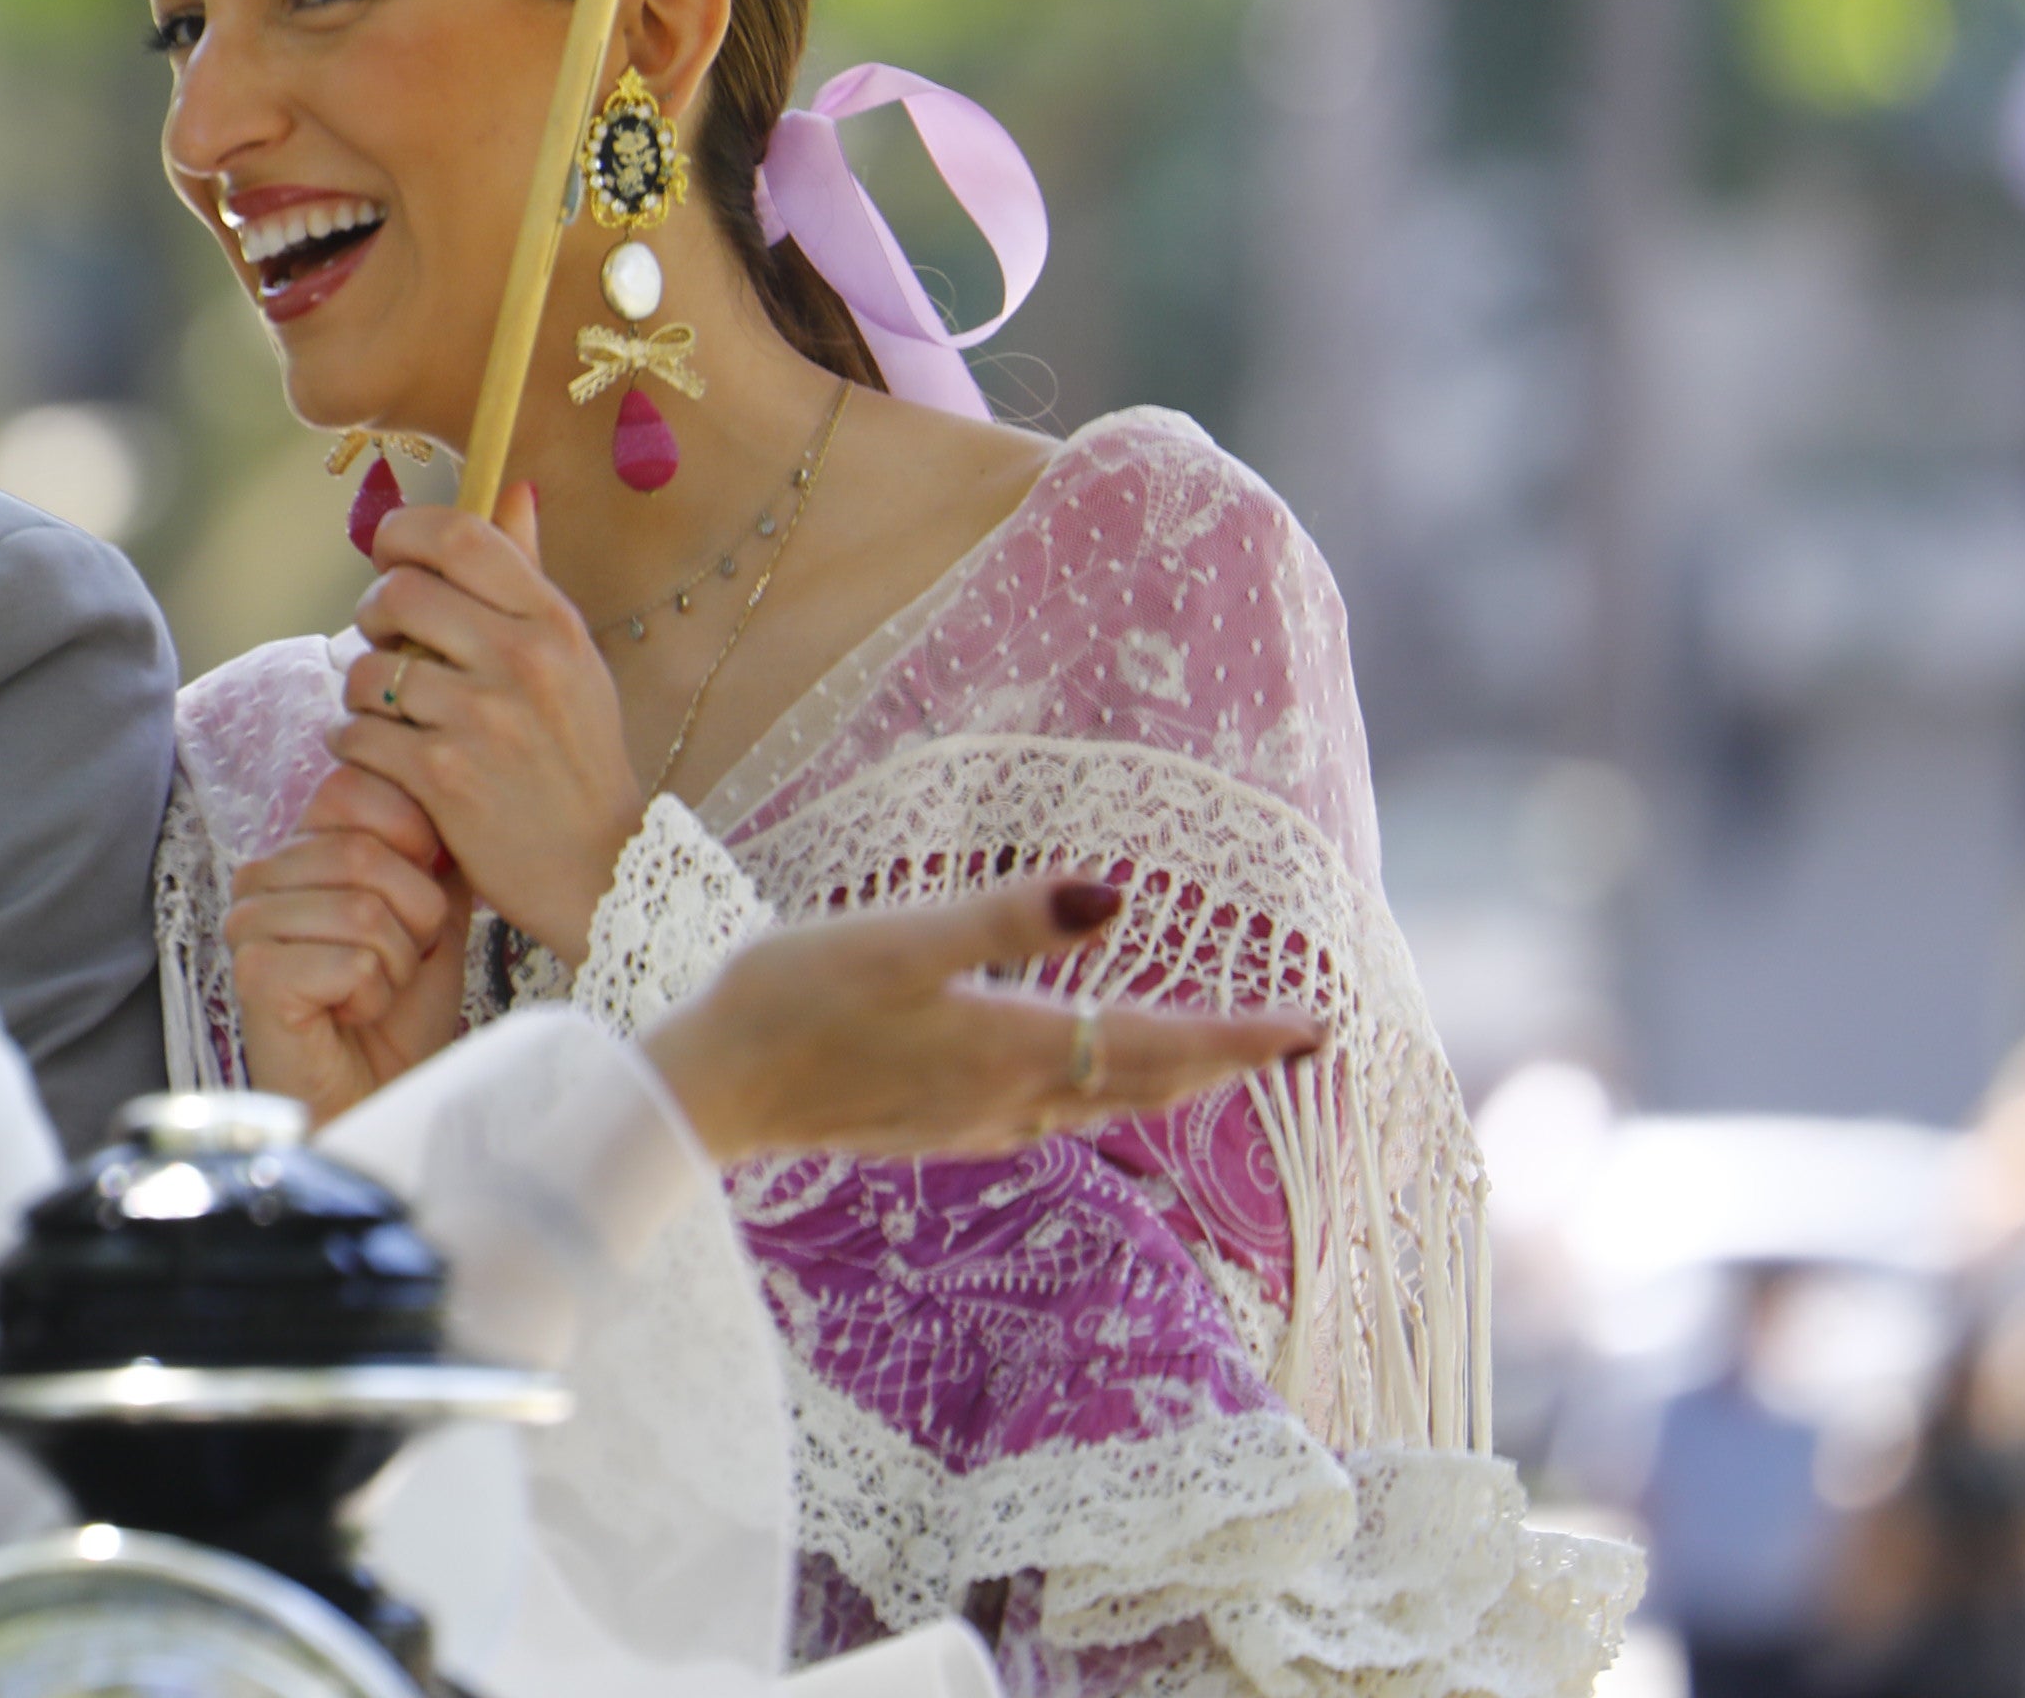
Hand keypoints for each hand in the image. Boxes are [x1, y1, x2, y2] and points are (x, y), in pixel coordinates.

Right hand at [223, 764, 472, 1123]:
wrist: (378, 1100)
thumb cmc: (399, 1016)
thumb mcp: (435, 920)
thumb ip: (437, 855)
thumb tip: (448, 799)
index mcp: (302, 851)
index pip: (350, 787)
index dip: (410, 832)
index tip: (423, 887)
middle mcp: (263, 876)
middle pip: (368, 852)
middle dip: (416, 918)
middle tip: (398, 961)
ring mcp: (250, 923)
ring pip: (364, 909)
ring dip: (396, 964)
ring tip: (374, 991)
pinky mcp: (253, 973)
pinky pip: (350, 959)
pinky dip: (372, 996)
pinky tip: (349, 1015)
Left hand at [331, 487, 648, 958]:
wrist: (597, 872)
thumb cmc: (576, 759)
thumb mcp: (573, 661)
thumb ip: (528, 578)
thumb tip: (512, 488)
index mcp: (554, 623)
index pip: (461, 535)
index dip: (405, 531)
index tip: (390, 551)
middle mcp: (521, 660)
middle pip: (398, 592)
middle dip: (373, 613)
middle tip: (384, 639)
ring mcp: (480, 718)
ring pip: (367, 668)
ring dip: (360, 689)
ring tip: (386, 710)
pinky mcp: (441, 777)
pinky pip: (356, 731)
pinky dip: (353, 742)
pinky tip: (379, 755)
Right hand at [639, 878, 1321, 1166]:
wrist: (708, 1091)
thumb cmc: (789, 1001)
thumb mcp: (896, 939)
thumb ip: (1007, 918)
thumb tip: (1118, 898)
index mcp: (1013, 1048)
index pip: (1160, 1047)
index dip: (1242, 1038)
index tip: (1316, 1027)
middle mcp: (1010, 1098)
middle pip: (1145, 1086)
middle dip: (1225, 1064)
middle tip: (1293, 1041)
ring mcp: (972, 1121)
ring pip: (1102, 1105)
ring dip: (1168, 1082)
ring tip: (1213, 1058)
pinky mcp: (935, 1127)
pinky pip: (1051, 1113)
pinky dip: (1100, 1093)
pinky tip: (1083, 1080)